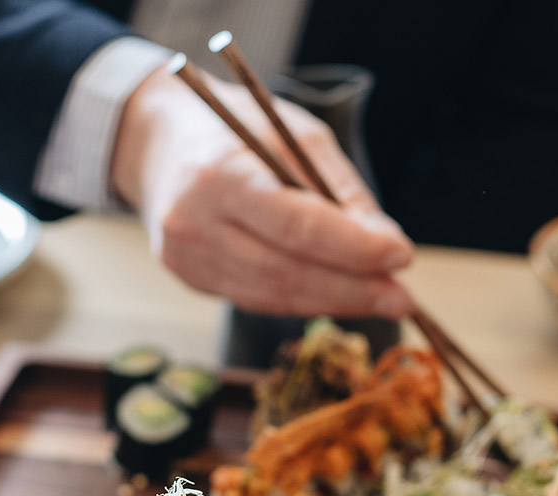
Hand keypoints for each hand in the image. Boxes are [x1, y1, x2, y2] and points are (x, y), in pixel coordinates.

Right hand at [111, 65, 414, 316]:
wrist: (156, 143)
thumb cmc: (234, 130)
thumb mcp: (294, 134)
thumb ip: (340, 190)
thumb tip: (386, 245)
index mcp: (219, 174)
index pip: (297, 225)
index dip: (353, 248)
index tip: (401, 255)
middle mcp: (195, 224)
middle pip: (287, 273)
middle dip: (353, 289)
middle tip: (401, 297)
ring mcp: (188, 260)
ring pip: (275, 297)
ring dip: (335, 302)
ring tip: (381, 299)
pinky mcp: (191, 281)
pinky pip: (259, 299)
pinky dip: (304, 300)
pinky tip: (339, 295)